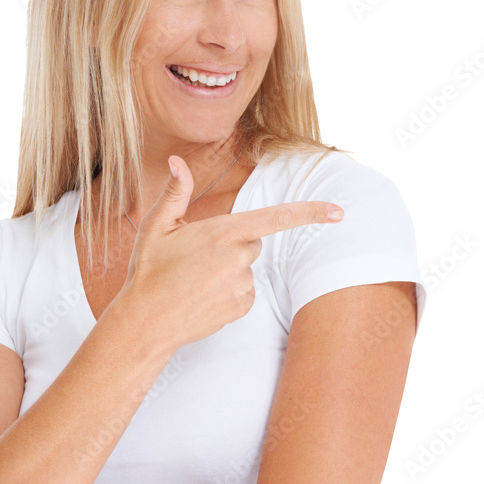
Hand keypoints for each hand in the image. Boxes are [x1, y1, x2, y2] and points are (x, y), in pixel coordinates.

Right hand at [117, 154, 343, 348]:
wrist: (146, 322)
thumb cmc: (149, 271)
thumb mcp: (156, 227)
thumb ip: (175, 193)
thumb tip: (177, 161)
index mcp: (223, 232)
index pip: (276, 218)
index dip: (310, 213)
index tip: (338, 212)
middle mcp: (238, 258)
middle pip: (253, 241)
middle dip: (233, 244)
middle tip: (198, 257)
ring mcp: (243, 285)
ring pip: (247, 268)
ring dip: (228, 270)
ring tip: (195, 280)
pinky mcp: (243, 307)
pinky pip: (245, 291)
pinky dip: (229, 292)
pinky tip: (203, 296)